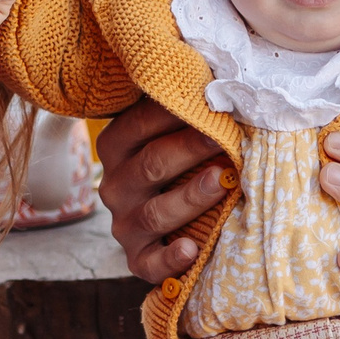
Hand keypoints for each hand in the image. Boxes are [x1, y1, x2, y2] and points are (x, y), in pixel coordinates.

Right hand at [96, 97, 232, 284]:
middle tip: (225, 138)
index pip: (140, 123)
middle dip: (190, 149)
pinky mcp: (137, 259)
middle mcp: (114, 185)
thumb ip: (186, 110)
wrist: (171, 224)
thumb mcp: (172, 135)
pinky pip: (150, 263)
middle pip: (152, 164)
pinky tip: (192, 249)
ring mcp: (124, 224)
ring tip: (223, 182)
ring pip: (155, 212)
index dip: (176, 111)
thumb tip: (222, 75)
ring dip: (191, 197)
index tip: (211, 100)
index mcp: (116, 146)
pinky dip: (170, 258)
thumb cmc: (181, 165)